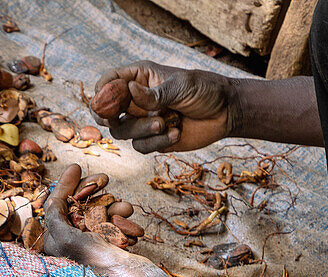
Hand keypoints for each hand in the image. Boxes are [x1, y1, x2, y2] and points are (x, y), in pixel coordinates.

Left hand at [43, 164, 162, 276]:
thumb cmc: (94, 263)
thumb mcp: (65, 238)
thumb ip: (55, 216)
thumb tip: (51, 199)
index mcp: (55, 244)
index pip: (57, 207)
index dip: (65, 186)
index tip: (75, 167)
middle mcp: (72, 245)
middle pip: (79, 206)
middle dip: (93, 192)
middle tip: (104, 179)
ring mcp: (94, 247)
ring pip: (102, 213)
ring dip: (115, 208)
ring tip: (126, 210)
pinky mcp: (113, 249)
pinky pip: (118, 226)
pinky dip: (125, 225)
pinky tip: (133, 233)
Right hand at [91, 61, 236, 152]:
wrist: (226, 113)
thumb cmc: (205, 90)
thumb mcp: (181, 86)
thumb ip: (154, 93)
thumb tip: (128, 90)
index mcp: (139, 78)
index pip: (109, 81)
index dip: (102, 91)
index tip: (105, 101)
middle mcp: (135, 100)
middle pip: (105, 110)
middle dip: (107, 116)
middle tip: (113, 119)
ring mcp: (142, 120)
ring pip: (122, 131)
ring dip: (141, 130)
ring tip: (164, 123)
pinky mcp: (151, 139)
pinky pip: (140, 146)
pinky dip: (156, 142)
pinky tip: (175, 133)